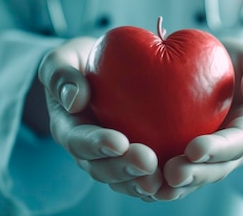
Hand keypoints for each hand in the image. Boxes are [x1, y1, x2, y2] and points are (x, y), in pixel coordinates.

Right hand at [38, 37, 162, 198]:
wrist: (102, 70)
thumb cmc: (80, 62)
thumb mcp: (62, 59)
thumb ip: (61, 75)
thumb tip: (74, 99)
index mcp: (68, 128)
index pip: (79, 141)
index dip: (97, 145)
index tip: (118, 142)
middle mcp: (88, 152)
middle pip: (103, 168)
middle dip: (124, 169)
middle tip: (147, 162)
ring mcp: (112, 160)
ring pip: (125, 180)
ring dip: (142, 183)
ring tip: (162, 180)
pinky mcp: (136, 160)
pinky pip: (148, 176)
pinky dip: (163, 180)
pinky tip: (181, 178)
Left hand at [153, 38, 242, 200]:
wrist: (225, 73)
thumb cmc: (241, 64)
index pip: (239, 141)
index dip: (219, 149)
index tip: (195, 149)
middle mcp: (233, 150)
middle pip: (216, 169)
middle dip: (195, 174)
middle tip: (172, 174)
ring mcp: (211, 157)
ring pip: (194, 177)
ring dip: (174, 185)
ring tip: (152, 186)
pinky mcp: (188, 157)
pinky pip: (173, 172)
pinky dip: (157, 179)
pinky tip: (135, 180)